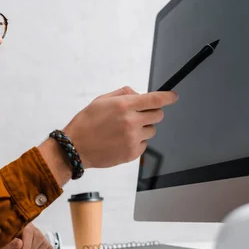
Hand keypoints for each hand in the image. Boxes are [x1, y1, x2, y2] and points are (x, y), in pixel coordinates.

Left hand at [0, 223, 52, 248]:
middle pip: (39, 239)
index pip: (29, 233)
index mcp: (20, 225)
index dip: (26, 247)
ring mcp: (38, 234)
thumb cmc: (2, 246)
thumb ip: (9, 244)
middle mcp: (32, 227)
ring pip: (45, 244)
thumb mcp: (1, 246)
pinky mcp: (43, 242)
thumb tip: (19, 243)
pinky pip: (49, 248)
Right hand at [63, 87, 177, 167]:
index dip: (168, 97)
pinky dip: (136, 142)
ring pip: (151, 131)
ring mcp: (133, 139)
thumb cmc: (86, 122)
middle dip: (151, 113)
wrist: (75, 147)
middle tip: (138, 116)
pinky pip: (144, 145)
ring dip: (142, 129)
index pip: (155, 99)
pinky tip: (120, 141)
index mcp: (124, 106)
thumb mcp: (101, 100)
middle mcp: (131, 121)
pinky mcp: (131, 153)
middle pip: (158, 115)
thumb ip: (123, 94)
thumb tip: (139, 95)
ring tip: (123, 131)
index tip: (173, 97)